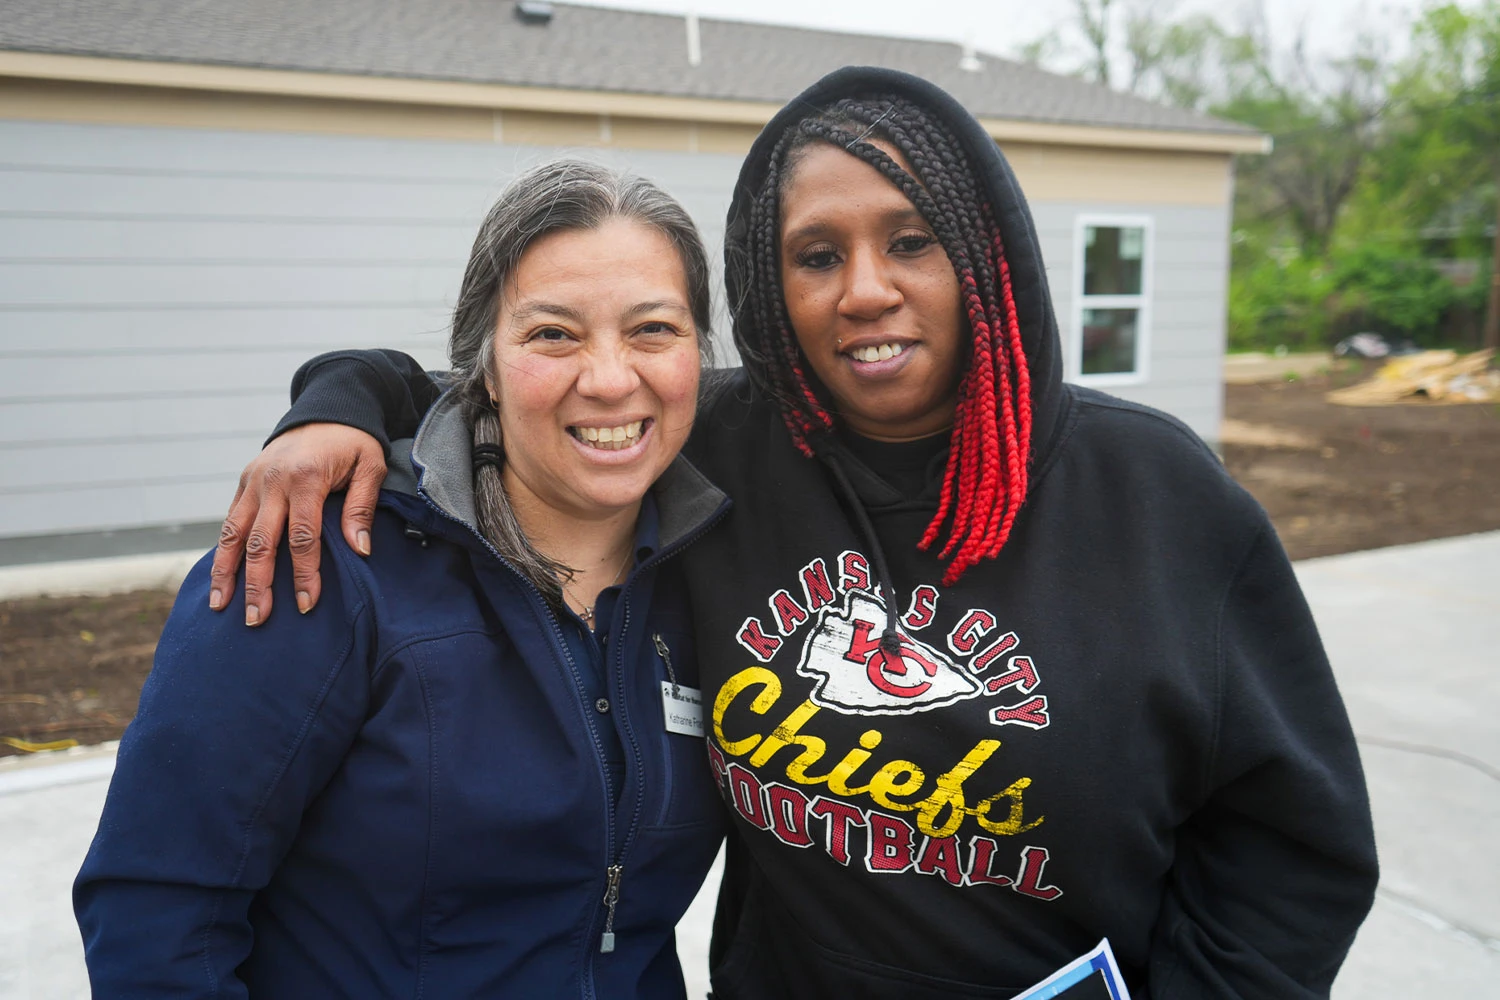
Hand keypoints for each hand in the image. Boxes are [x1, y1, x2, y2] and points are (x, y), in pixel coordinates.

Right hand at [209, 424, 385, 624]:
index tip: (307, 604)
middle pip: (261, 542)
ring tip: (220, 605)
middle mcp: (273, 481)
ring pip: (233, 532)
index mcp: (305, 478)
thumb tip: (360, 550)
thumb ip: (362, 506)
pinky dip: (222, 548)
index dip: (305, 574)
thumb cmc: (354, 441)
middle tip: (256, 619)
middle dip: (258, 584)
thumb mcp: (370, 466)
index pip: (302, 537)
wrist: (327, 408)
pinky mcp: (245, 481)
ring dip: (226, 571)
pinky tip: (220, 575)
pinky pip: (230, 519)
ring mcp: (254, 481)